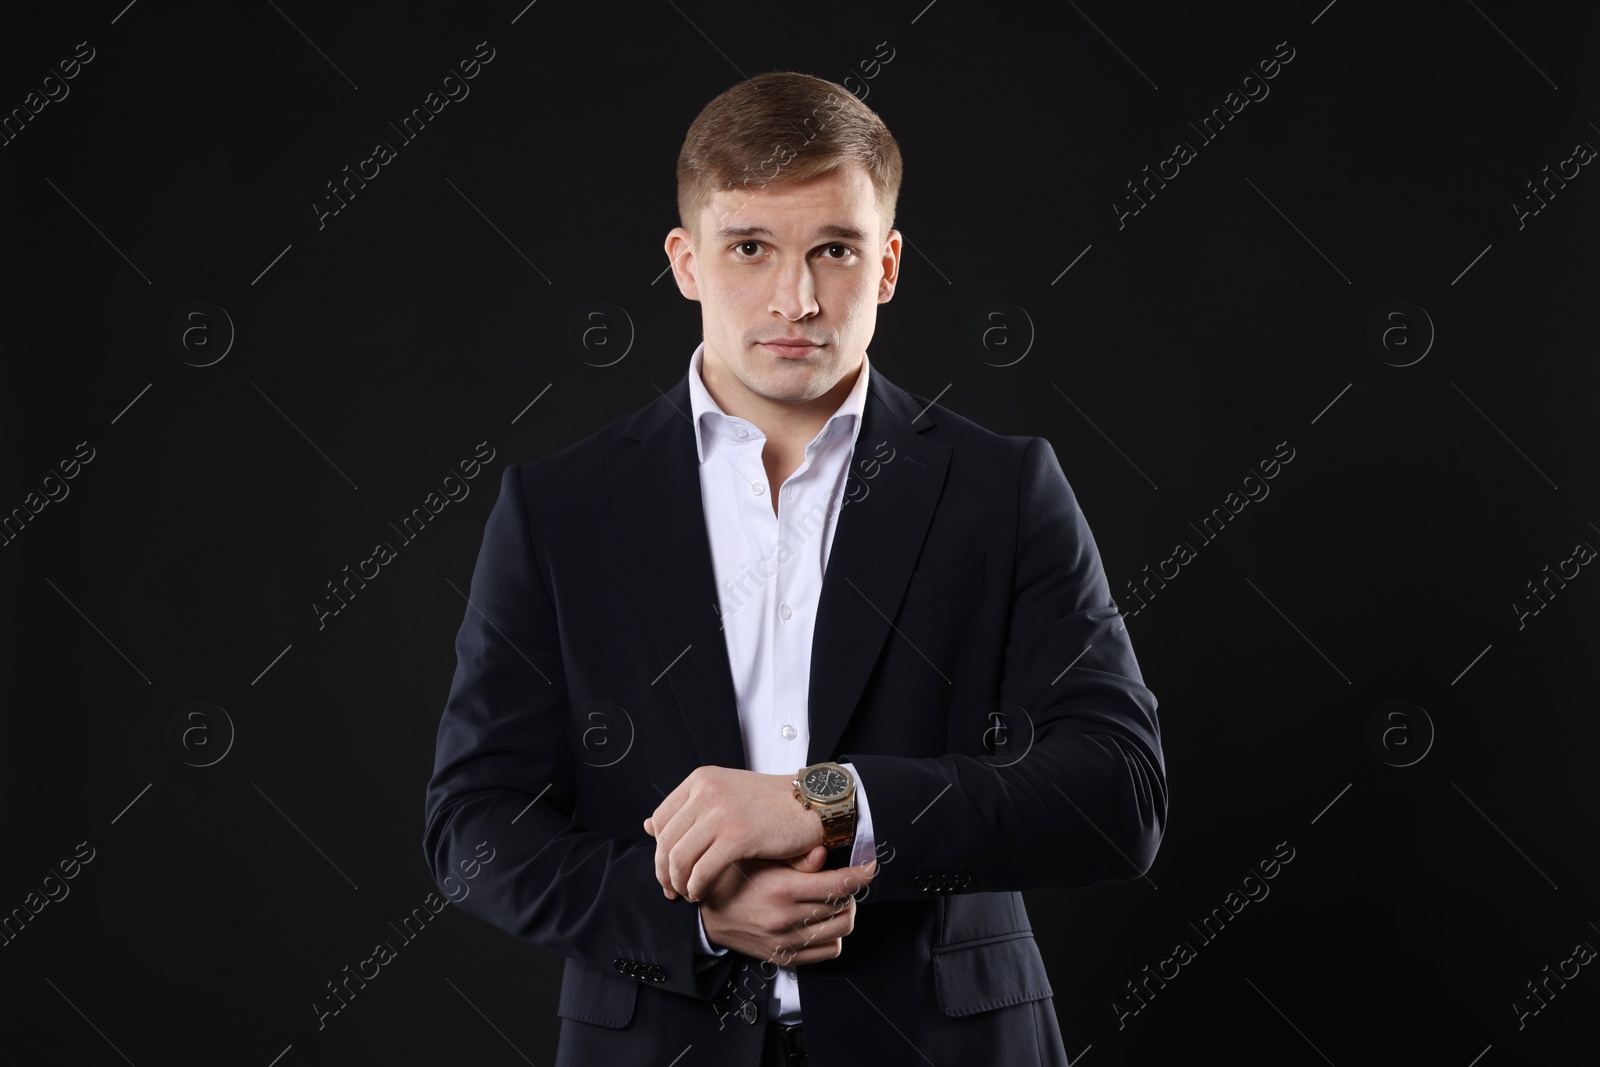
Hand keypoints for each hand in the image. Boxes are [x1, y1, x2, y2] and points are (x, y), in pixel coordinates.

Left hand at [643, 766, 822, 901]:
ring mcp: (721, 813)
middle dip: (664, 871)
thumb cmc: (771, 804)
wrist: (811, 803)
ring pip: (679, 858)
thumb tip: (647, 825)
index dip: (659, 848)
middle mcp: (706, 791)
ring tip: (686, 894)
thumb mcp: (724, 794)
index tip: (666, 867)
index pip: (661, 818)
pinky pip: (702, 870)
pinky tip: (701, 894)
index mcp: (701, 779)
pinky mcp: (738, 836)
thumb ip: (688, 809)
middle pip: (666, 841)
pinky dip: (696, 887)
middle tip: (670, 890)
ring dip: (678, 883)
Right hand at [699, 845, 876, 965]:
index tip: (870, 866)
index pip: (838, 884)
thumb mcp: (756, 857)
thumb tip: (824, 854)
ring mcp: (786, 942)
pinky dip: (834, 934)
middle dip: (850, 889)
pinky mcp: (784, 957)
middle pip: (844, 906)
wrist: (703, 913)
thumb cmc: (730, 877)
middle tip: (843, 878)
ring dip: (845, 911)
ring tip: (834, 898)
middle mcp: (786, 919)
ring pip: (841, 929)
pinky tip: (823, 919)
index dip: (861, 874)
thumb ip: (793, 857)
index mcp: (781, 890)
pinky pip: (828, 950)